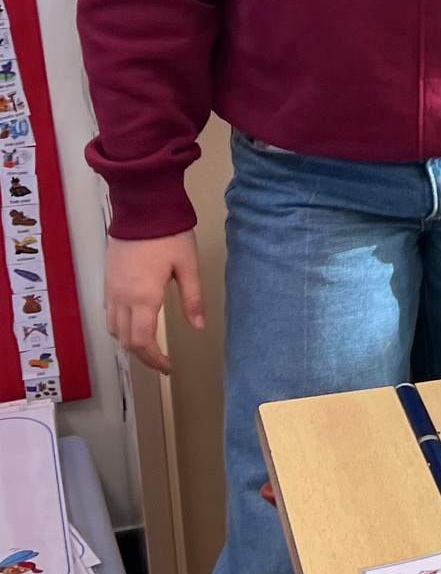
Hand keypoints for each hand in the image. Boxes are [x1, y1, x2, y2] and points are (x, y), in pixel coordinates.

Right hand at [105, 231, 203, 374]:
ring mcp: (111, 288)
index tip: (167, 367)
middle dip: (142, 355)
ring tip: (148, 346)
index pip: (142, 341)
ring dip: (128, 342)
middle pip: (125, 339)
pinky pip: (109, 312)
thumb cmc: (169, 234)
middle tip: (160, 362)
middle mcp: (122, 297)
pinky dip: (120, 325)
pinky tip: (135, 322)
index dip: (153, 359)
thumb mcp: (188, 266)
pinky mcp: (107, 278)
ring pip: (113, 327)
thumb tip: (198, 327)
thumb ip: (192, 299)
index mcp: (143, 297)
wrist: (142, 206)